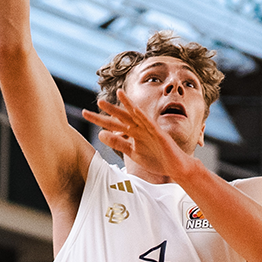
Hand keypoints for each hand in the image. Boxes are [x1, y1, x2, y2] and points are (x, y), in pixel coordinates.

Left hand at [81, 98, 197, 177]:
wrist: (175, 167)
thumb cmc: (156, 159)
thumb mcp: (132, 152)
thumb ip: (118, 143)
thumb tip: (100, 134)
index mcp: (133, 133)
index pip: (113, 124)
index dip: (99, 119)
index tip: (85, 114)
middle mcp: (140, 128)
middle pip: (122, 117)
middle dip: (109, 110)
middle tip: (97, 101)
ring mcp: (150, 130)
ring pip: (136, 115)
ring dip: (127, 105)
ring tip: (117, 95)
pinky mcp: (159, 134)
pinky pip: (150, 123)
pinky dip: (142, 115)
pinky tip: (135, 108)